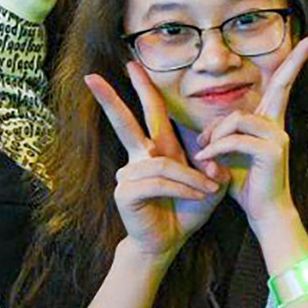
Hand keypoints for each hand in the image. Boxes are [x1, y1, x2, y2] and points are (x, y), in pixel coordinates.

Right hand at [87, 62, 227, 266]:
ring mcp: (129, 175)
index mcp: (157, 150)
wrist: (168, 242)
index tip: (132, 64)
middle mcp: (139, 158)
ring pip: (165, 165)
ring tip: (207, 192)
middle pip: (125, 123)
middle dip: (111, 99)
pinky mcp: (126, 192)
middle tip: (91, 77)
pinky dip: (183, 188)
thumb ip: (216, 169)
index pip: (150, 113)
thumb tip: (213, 160)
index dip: (143, 88)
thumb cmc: (185, 212)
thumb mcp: (211, 187)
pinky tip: (194, 197)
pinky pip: (160, 182)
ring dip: (191, 179)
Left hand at [191, 36, 307, 239]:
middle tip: (273, 78)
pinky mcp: (272, 151)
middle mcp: (277, 125)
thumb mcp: (226, 155)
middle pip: (275, 88)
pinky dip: (215, 150)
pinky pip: (235, 140)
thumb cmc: (244, 185)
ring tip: (204, 155)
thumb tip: (197, 128)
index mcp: (269, 122)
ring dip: (215, 136)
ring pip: (237, 119)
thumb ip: (218, 137)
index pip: (282, 85)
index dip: (295, 61)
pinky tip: (206, 161)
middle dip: (284, 71)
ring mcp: (278, 137)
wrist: (263, 213)